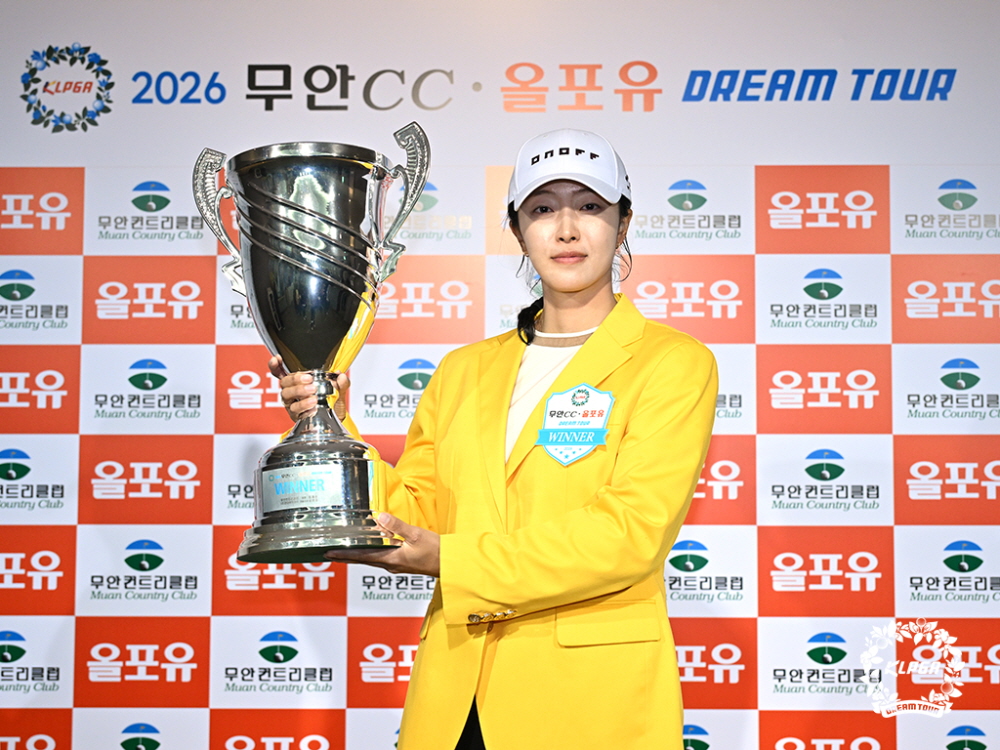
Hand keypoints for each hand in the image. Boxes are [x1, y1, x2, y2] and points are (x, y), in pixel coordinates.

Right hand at [268, 355, 349, 420]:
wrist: (335, 421)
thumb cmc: (331, 403)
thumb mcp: (339, 391)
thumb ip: (341, 383)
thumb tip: (340, 376)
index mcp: (298, 382)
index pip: (281, 372)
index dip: (275, 365)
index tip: (277, 359)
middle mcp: (291, 392)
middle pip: (284, 382)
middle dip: (296, 379)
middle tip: (309, 380)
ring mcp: (292, 404)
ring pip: (287, 396)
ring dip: (300, 393)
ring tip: (314, 396)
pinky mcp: (296, 416)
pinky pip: (296, 411)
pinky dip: (305, 408)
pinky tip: (314, 408)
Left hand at [323, 513, 440, 577]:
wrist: (451, 564)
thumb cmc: (437, 552)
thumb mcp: (417, 535)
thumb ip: (397, 526)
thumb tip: (380, 518)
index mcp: (392, 559)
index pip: (362, 556)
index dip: (345, 554)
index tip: (330, 553)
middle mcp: (391, 565)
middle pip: (363, 560)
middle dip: (346, 556)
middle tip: (330, 554)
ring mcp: (397, 565)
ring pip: (372, 559)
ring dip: (358, 555)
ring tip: (345, 551)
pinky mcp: (403, 563)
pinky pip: (382, 558)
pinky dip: (372, 553)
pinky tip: (372, 547)